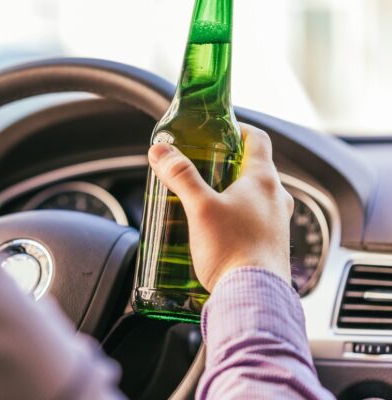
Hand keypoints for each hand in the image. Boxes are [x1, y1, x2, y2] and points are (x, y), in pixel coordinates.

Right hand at [148, 123, 293, 291]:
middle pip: (255, 169)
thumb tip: (161, 151)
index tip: (220, 130)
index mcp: (263, 181)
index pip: (257, 139)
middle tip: (204, 168)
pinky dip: (239, 217)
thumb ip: (180, 177)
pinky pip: (257, 221)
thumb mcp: (200, 208)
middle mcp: (277, 199)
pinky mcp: (272, 246)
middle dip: (229, 165)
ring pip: (256, 197)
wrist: (254, 297)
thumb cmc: (233, 251)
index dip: (238, 129)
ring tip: (207, 201)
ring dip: (234, 193)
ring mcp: (278, 224)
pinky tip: (219, 231)